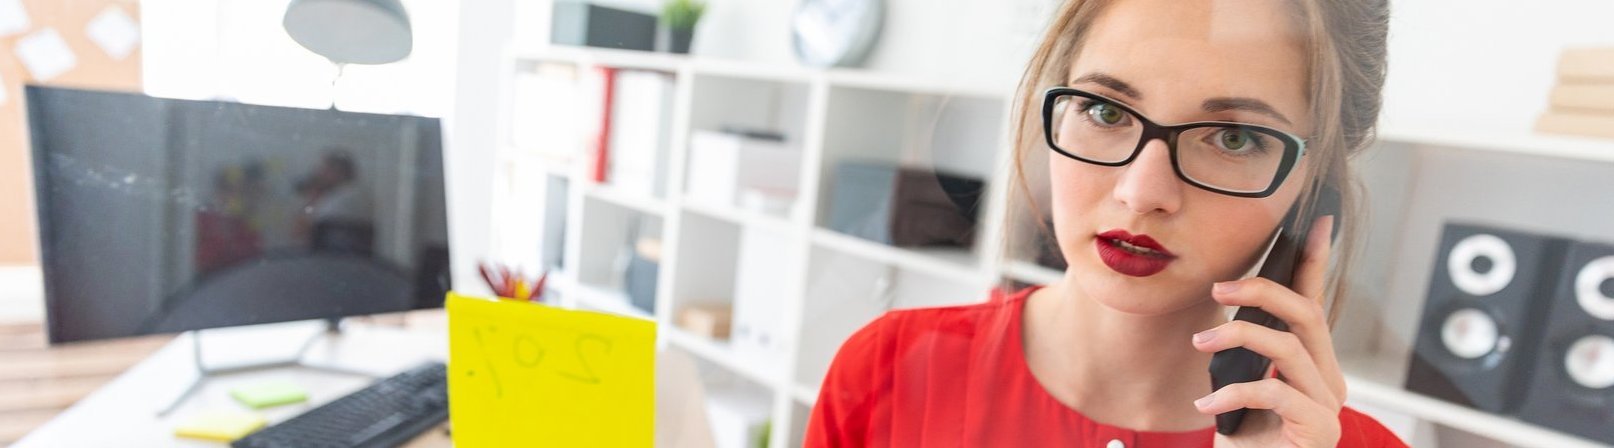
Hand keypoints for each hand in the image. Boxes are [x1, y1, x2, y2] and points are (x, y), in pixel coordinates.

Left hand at [1192, 215, 1344, 447]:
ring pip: (1288, 348)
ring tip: (1201, 344)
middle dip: (1260, 291)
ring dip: (1238, 337)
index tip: (1317, 222)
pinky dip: (1234, 393)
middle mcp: (1329, 380)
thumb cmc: (1244, 439)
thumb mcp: (1238, 384)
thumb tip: (1224, 307)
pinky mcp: (1318, 430)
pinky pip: (1275, 392)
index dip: (1315, 262)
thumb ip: (1244, 351)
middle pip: (1306, 314)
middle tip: (1217, 289)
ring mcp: (1328, 406)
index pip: (1315, 303)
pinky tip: (1208, 407)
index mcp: (1313, 364)